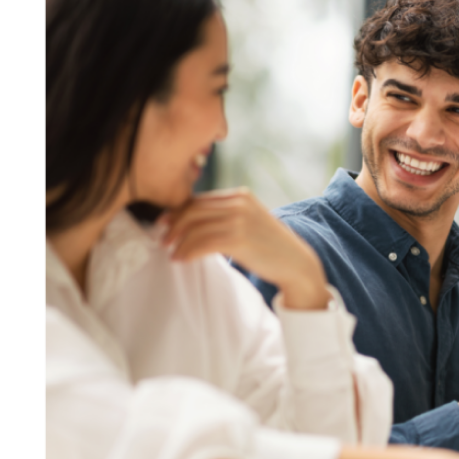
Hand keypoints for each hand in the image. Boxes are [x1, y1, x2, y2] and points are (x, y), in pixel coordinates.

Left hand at [159, 188, 329, 309]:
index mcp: (240, 195)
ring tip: (172, 253)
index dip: (178, 212)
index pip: (200, 199)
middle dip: (174, 225)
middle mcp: (239, 203)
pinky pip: (203, 243)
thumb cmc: (270, 247)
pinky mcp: (238, 238)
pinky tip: (181, 259)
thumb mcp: (250, 222)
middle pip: (193, 209)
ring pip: (195, 227)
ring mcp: (239, 219)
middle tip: (163, 240)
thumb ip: (227, 216)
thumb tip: (195, 223)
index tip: (166, 224)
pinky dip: (187, 252)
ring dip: (178, 241)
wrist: (295, 263)